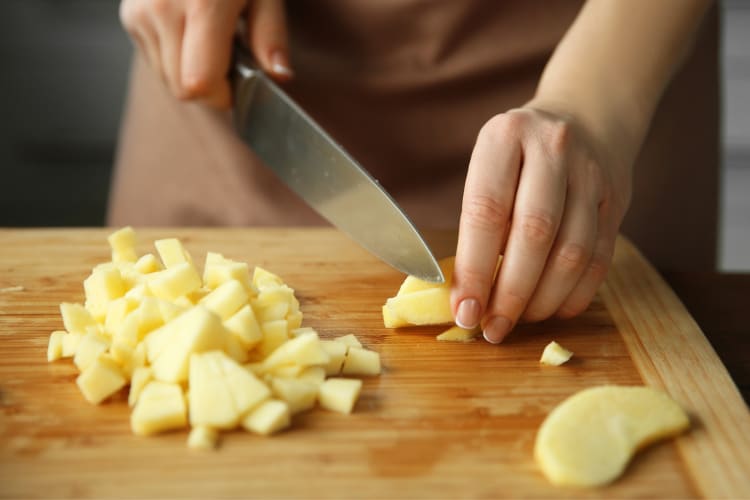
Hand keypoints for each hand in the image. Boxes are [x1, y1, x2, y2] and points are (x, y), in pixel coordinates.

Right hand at [119, 0, 291, 108]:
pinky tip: (191, 32)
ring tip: (210, 39)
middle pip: (181, 89)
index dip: (223, 95)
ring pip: (166, 79)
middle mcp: (163, 9)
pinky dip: (175, 58)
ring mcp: (141, 12)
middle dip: (209, 87)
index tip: (240, 85)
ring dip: (190, 73)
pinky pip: (154, 61)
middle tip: (230, 58)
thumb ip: (271, 35)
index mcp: (202, 5)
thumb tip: (279, 74)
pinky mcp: (130, 16)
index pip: (200, 84)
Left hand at [451, 106, 631, 342]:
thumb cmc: (520, 154)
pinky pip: (600, 259)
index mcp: (505, 137)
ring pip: (572, 252)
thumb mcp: (488, 167)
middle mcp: (552, 149)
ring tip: (519, 321)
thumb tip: (468, 294)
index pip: (486, 212)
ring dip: (543, 300)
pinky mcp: (618, 200)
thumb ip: (479, 222)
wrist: (586, 116)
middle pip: (534, 235)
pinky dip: (575, 294)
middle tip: (492, 327)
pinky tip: (553, 309)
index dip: (474, 269)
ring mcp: (592, 174)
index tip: (464, 310)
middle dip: (510, 293)